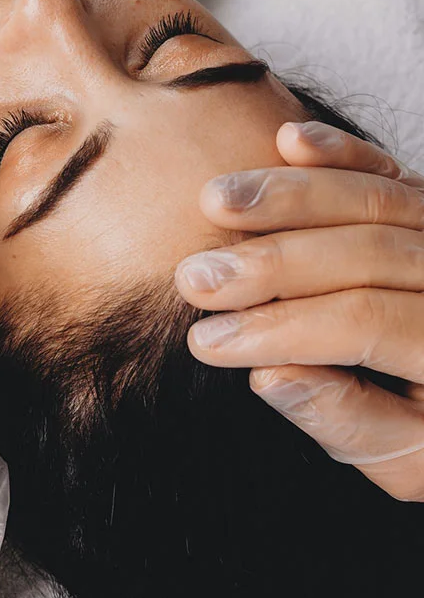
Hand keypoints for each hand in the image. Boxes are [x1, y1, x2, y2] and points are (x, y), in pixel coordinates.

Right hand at [174, 119, 423, 500]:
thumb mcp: (402, 456)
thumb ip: (346, 418)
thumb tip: (269, 375)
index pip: (364, 320)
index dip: (279, 330)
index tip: (205, 341)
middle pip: (365, 251)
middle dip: (271, 262)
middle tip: (195, 276)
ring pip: (373, 198)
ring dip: (289, 194)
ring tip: (216, 199)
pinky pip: (390, 171)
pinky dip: (342, 152)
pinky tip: (291, 141)